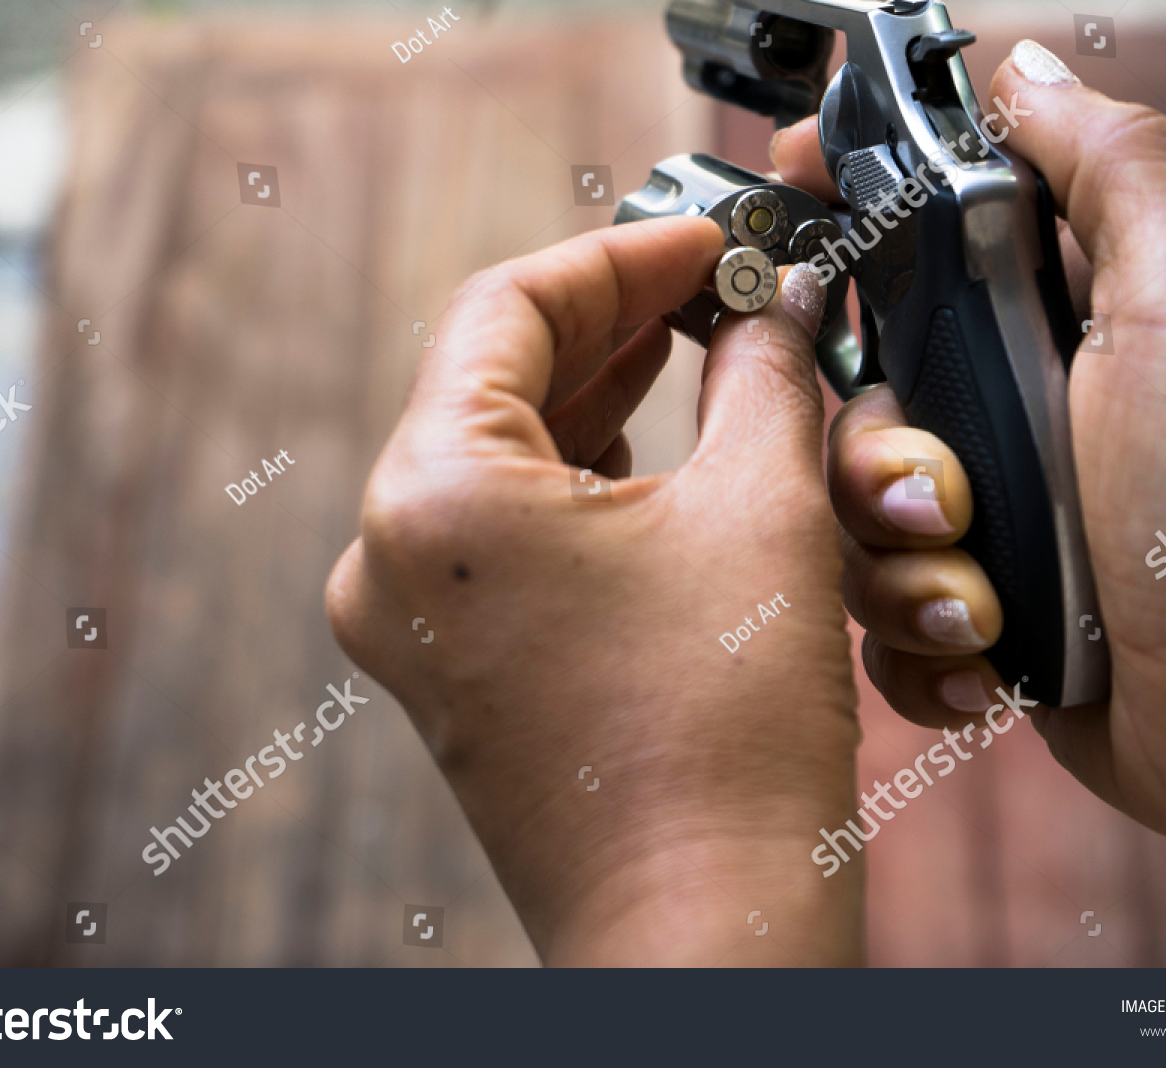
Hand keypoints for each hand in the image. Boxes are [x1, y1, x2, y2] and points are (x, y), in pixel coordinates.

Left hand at [326, 217, 863, 963]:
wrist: (705, 926)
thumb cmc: (725, 741)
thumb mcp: (761, 513)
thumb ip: (762, 376)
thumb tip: (774, 308)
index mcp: (433, 495)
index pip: (507, 308)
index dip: (618, 257)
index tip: (702, 238)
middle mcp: (391, 556)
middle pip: (494, 379)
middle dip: (609, 324)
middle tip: (710, 285)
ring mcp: (412, 622)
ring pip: (500, 457)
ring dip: (596, 397)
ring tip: (690, 346)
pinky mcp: (451, 669)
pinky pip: (504, 533)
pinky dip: (576, 480)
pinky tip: (651, 449)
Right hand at [773, 39, 1165, 872]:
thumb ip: (1109, 165)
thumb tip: (1024, 72)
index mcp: (1058, 314)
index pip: (915, 234)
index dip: (842, 221)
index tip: (792, 224)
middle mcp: (1014, 407)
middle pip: (847, 396)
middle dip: (873, 459)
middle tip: (947, 495)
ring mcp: (991, 514)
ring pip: (847, 517)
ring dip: (902, 569)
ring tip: (987, 602)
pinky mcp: (974, 611)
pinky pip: (876, 618)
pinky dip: (921, 646)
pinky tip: (989, 656)